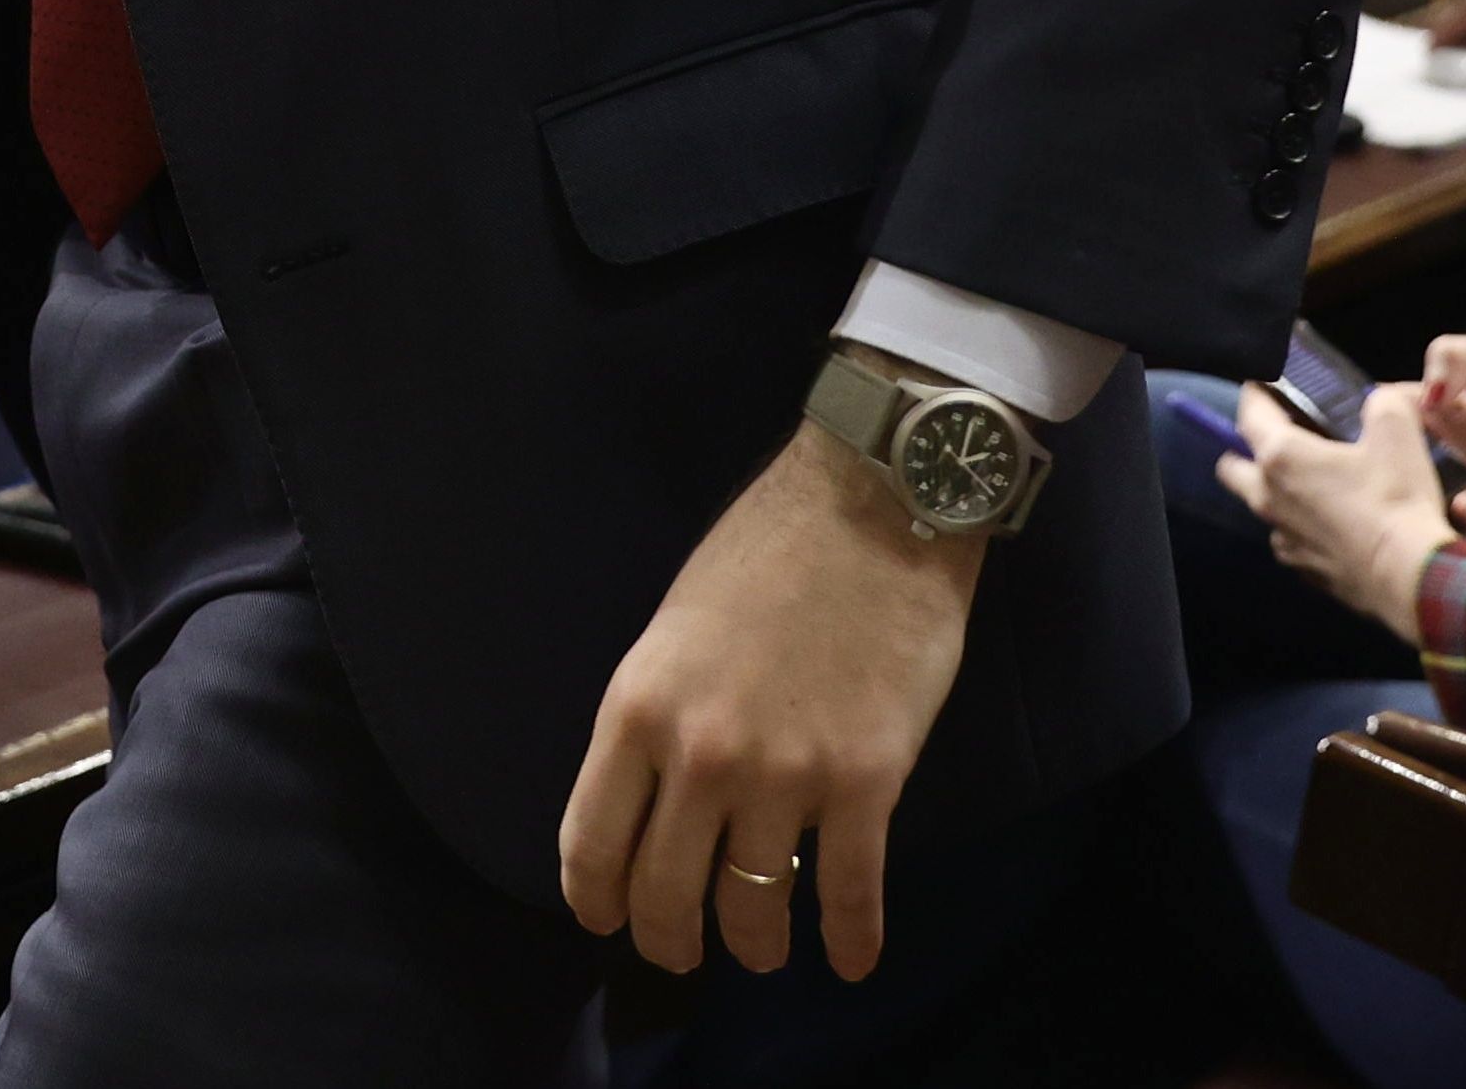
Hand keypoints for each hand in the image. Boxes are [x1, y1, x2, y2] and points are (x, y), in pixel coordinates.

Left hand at [559, 420, 981, 984]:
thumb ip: (656, 718)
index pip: (591, 846)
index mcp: (637, 710)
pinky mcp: (866, 780)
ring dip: (754, 945)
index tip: (610, 919)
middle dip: (669, 941)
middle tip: (682, 952)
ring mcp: (785, 775)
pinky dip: (850, 941)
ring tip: (761, 950)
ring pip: (753, 910)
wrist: (874, 503)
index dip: (597, 901)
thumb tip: (652, 797)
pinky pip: (851, 892)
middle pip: (665, 895)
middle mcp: (700, 757)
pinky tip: (850, 962)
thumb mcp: (673, 629)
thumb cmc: (768, 552)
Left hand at [1221, 385, 1456, 632]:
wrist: (1410, 577)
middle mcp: (1267, 497)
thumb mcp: (1396, 431)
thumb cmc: (1394, 497)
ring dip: (1278, 490)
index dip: (1256, 392)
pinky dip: (1303, 524)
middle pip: (1233, 466)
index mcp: (1280, 456)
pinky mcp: (1304, 571)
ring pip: (1262, 506)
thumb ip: (1383, 400)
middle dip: (1246, 448)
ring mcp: (1282, 539)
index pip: (1248, 412)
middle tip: (1285, 436)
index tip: (1267, 382)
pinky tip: (1335, 520)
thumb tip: (1387, 395)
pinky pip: (1291, 538)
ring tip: (1316, 481)